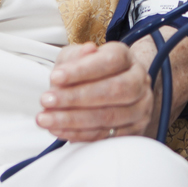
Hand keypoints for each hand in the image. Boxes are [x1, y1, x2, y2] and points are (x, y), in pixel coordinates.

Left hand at [37, 41, 153, 140]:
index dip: (82, 70)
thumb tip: (86, 51)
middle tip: (47, 100)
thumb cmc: (88, 73)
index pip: (111, 60)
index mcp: (126, 57)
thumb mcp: (76, 58)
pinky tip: (59, 130)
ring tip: (46, 119)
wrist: (108, 90)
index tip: (55, 77)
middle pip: (115, 89)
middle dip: (77, 97)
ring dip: (73, 120)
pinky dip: (79, 134)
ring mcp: (141, 107)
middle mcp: (139, 80)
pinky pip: (106, 135)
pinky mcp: (135, 129)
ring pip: (110, 116)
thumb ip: (77, 56)